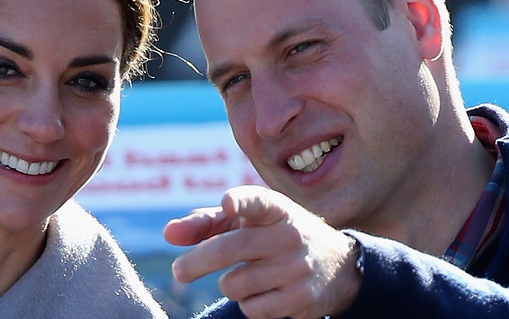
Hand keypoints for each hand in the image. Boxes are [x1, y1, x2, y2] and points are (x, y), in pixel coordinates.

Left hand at [164, 185, 361, 318]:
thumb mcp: (249, 221)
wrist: (338, 265)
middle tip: (178, 271)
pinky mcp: (302, 298)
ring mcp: (297, 268)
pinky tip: (264, 292)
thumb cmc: (276, 235)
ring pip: (234, 284)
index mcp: (276, 208)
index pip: (258, 201)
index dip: (241, 201)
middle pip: (229, 249)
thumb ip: (207, 223)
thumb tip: (170, 233)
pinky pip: (251, 309)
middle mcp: (288, 234)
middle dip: (196, 262)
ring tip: (247, 276)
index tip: (227, 202)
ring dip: (230, 284)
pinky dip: (248, 304)